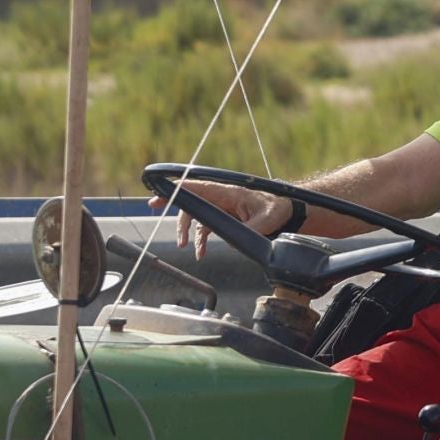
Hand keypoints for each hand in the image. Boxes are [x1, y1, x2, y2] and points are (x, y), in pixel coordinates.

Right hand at [147, 177, 288, 259]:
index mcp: (228, 193)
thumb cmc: (276, 209)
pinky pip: (205, 226)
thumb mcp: (266, 220)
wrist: (285, 212)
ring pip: (196, 214)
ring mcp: (221, 207)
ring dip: (186, 229)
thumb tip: (230, 240)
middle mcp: (221, 198)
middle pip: (191, 198)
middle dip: (171, 201)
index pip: (199, 187)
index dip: (179, 188)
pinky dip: (199, 239)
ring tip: (184, 245)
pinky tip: (200, 252)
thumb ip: (248, 229)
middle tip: (154, 205)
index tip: (161, 190)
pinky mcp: (223, 218)